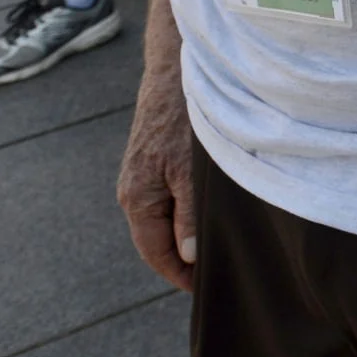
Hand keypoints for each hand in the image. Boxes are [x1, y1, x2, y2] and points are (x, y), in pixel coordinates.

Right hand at [118, 67, 199, 292]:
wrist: (177, 67)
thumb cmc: (183, 116)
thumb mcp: (190, 170)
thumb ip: (189, 214)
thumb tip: (189, 256)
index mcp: (137, 198)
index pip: (155, 253)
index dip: (179, 275)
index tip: (205, 289)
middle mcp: (135, 190)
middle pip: (159, 239)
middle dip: (185, 259)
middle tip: (219, 274)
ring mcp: (145, 175)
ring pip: (167, 218)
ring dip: (189, 235)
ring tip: (221, 248)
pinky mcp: (158, 161)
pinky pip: (172, 198)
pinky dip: (190, 213)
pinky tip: (213, 214)